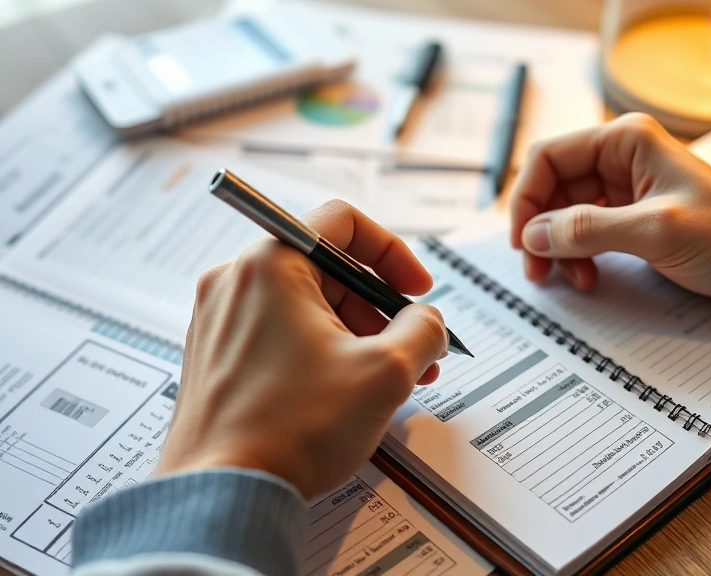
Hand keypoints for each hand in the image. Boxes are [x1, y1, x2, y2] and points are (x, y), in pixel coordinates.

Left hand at [154, 200, 447, 498]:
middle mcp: (236, 283)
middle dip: (381, 307)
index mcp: (270, 265)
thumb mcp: (385, 372)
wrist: (224, 492)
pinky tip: (348, 390)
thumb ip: (423, 331)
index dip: (393, 253)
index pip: (343, 222)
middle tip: (412, 345)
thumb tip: (427, 322)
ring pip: (306, 305)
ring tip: (388, 378)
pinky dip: (322, 351)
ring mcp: (220, 321)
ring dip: (357, 332)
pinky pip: (281, 334)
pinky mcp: (218, 357)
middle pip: (327, 269)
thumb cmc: (289, 431)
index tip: (415, 288)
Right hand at [510, 113, 710, 321]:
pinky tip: (589, 277)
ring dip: (559, 248)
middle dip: (540, 229)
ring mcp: (630, 192)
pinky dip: (580, 256)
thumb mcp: (655, 232)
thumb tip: (533, 235)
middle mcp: (624, 160)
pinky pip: (589, 234)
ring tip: (569, 279)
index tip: (522, 241)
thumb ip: (588, 229)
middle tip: (537, 270)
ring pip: (567, 215)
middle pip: (554, 188)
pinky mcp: (637, 223)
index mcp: (627, 141)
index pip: (549, 158)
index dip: (527, 199)